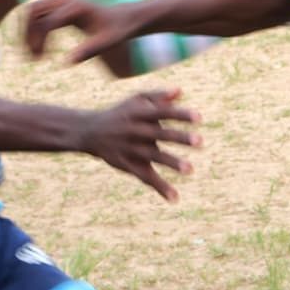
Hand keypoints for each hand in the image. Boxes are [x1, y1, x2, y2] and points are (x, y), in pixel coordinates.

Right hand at [23, 0, 144, 66]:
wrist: (122, 18)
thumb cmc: (116, 30)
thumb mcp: (108, 42)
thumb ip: (89, 50)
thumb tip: (67, 62)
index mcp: (76, 7)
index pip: (48, 20)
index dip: (40, 39)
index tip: (40, 59)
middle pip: (34, 10)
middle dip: (28, 33)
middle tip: (31, 57)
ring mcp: (61, 0)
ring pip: (32, 11)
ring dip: (27, 31)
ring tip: (32, 55)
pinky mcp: (59, 6)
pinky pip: (38, 14)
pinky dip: (32, 29)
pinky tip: (38, 48)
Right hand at [71, 88, 200, 200]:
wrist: (88, 131)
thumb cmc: (120, 113)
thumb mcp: (135, 100)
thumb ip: (158, 96)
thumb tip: (180, 91)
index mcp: (140, 113)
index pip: (163, 112)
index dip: (180, 114)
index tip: (200, 118)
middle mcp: (135, 131)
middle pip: (160, 134)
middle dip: (180, 138)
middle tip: (200, 141)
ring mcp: (130, 149)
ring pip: (153, 157)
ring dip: (171, 163)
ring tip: (190, 169)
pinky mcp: (127, 165)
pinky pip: (145, 177)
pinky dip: (160, 187)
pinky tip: (175, 198)